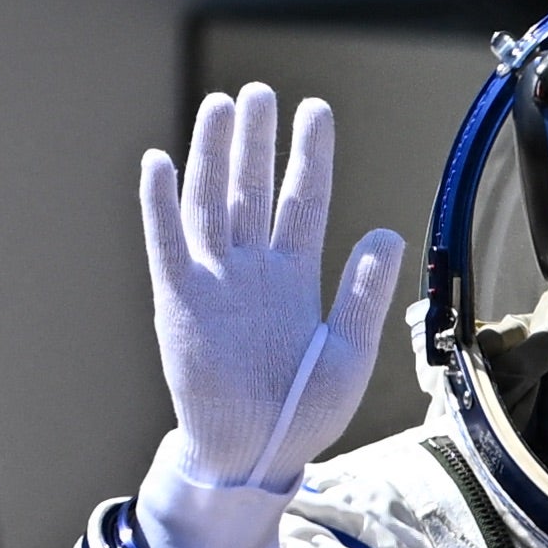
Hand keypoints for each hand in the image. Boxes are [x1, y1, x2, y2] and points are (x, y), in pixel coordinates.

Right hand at [128, 84, 407, 547]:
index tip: (316, 110)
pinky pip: (166, 245)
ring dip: (213, 156)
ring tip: (221, 107)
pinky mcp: (178, 302)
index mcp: (295, 278)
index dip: (310, 157)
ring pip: (210, 204)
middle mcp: (252, 271)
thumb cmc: (303, 413)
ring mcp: (213, 282)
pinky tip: (160, 161)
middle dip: (257, 142)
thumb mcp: (348, 354)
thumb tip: (387, 232)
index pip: (304, 202)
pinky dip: (160, 205)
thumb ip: (364, 294)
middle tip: (260, 93)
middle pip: (253, 191)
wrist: (254, 454)